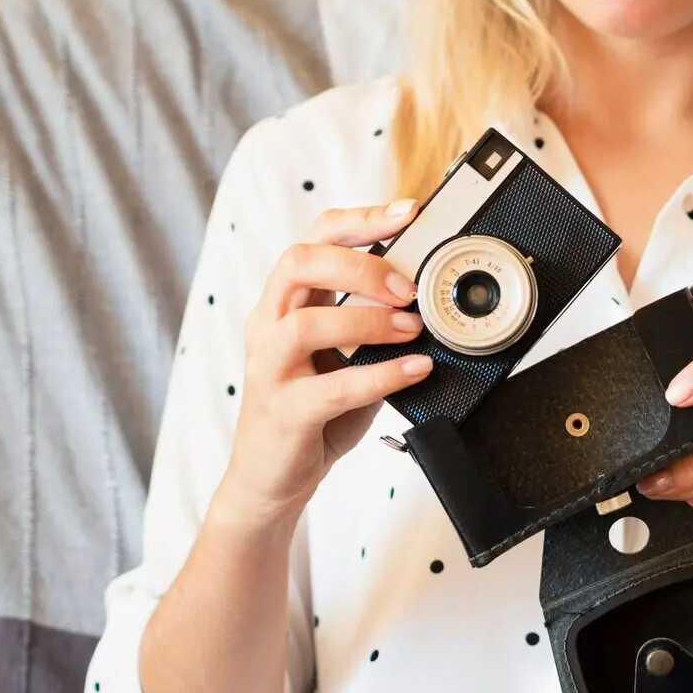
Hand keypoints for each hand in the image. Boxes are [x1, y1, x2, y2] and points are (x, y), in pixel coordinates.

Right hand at [218, 201, 432, 525]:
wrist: (271, 481)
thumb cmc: (312, 415)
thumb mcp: (343, 357)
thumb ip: (371, 323)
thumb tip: (424, 295)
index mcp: (284, 304)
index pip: (314, 238)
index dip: (360, 219)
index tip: (409, 212)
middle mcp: (268, 326)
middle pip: (299, 263)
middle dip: (359, 265)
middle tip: (407, 287)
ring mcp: (270, 368)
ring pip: (307, 322)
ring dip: (369, 319)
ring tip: (413, 328)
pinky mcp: (284, 411)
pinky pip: (333, 386)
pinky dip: (380, 374)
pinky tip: (414, 370)